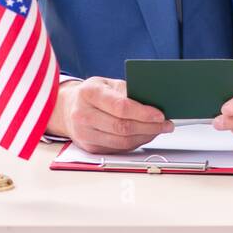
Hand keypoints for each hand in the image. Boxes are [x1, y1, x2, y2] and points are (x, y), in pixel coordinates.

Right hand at [49, 77, 171, 153]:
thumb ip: (127, 91)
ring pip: (122, 142)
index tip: (160, 114)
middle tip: (166, 124)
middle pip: (122, 127)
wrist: (66, 109)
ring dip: (145, 137)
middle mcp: (83, 115)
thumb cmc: (91, 94)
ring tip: (159, 130)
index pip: (120, 107)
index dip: (143, 113)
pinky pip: (119, 149)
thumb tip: (154, 102)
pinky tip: (145, 135)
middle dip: (149, 127)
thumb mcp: (107, 83)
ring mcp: (85, 134)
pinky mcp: (91, 148)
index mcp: (89, 94)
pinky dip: (136, 143)